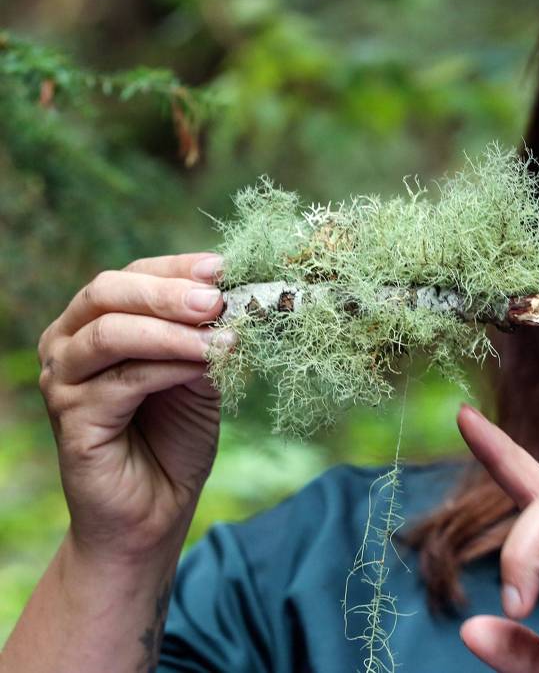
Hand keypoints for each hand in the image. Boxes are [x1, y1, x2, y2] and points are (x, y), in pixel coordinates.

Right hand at [37, 253, 230, 562]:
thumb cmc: (175, 439)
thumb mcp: (199, 376)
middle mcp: (68, 344)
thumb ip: (205, 339)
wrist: (154, 512)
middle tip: (218, 299)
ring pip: (111, 332)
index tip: (224, 268)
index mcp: (95, 323)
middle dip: (168, 291)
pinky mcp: (72, 418)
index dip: (178, 267)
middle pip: (108, 292)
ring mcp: (64, 380)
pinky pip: (123, 381)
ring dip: (173, 330)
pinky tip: (205, 367)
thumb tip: (233, 300)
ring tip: (221, 337)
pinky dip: (169, 367)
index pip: (132, 275)